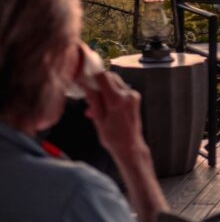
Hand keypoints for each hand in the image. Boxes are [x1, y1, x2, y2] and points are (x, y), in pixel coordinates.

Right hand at [82, 70, 167, 221]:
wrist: (130, 147)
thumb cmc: (114, 138)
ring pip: (114, 84)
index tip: (82, 77)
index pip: (103, 76)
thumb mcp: (98, 119)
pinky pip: (119, 91)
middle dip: (96, 83)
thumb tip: (85, 84)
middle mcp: (128, 94)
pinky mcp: (135, 99)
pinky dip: (109, 96)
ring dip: (102, 90)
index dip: (91, 75)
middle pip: (109, 77)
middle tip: (86, 94)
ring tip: (92, 107)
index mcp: (117, 99)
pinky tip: (101, 109)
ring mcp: (133, 96)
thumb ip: (93, 100)